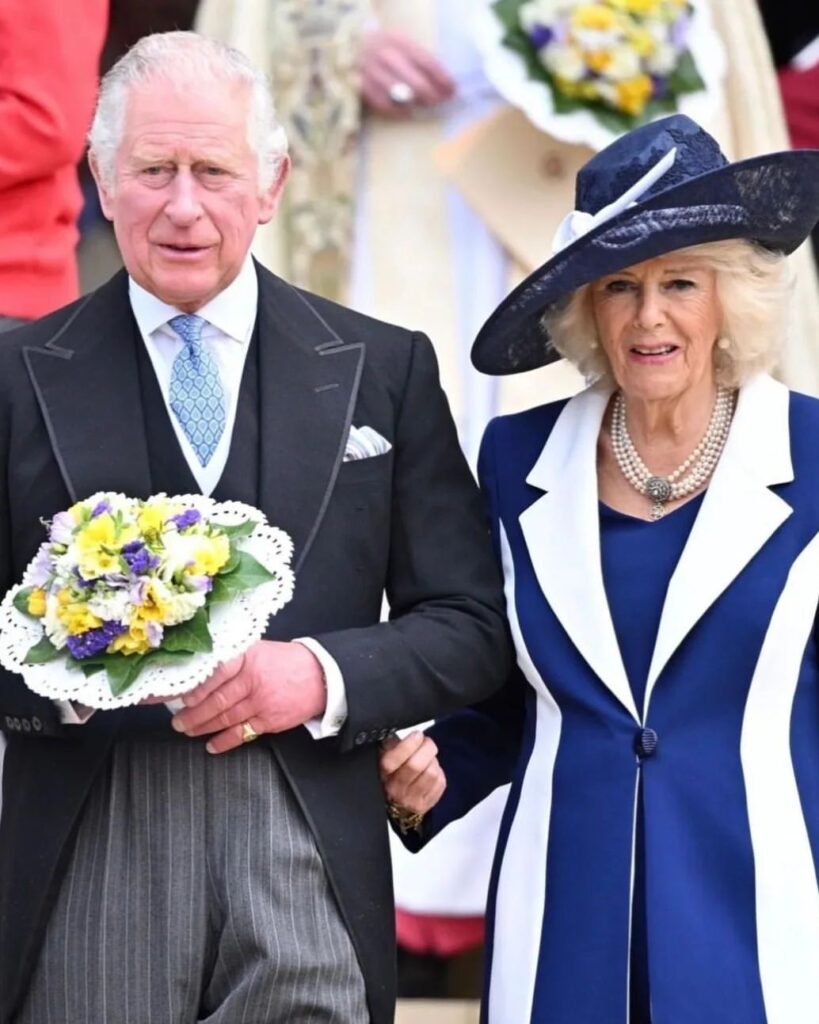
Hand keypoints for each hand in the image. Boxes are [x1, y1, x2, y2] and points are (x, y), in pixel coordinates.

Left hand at [170, 641, 326, 753]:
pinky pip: (242, 733)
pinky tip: (212, 745)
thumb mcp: (258, 650)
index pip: (215, 673)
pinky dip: (224, 741)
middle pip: (216, 700)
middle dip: (193, 713)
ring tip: (188, 730)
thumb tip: (199, 674)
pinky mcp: (270, 720)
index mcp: (248, 658)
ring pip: (225, 718)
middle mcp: (253, 679)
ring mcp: (262, 702)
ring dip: (203, 727)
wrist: (319, 676)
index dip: (195, 688)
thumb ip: (232, 659)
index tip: (178, 697)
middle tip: (177, 720)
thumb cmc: (285, 662)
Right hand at [360, 29, 455, 116]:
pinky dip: (400, 111)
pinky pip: (388, 107)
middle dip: (434, 96)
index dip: (443, 79)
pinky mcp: (365, 89)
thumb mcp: (401, 42)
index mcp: (400, 42)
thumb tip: (441, 81)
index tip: (453, 89)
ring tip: (427, 105)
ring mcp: (375, 75)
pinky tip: (408, 111)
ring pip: (404, 97)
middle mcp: (388, 57)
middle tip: (442, 101)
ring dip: (420, 104)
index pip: (428, 63)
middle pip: (418, 84)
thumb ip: (418, 57)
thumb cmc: (383, 46)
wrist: (350, 47)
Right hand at [378, 731, 445, 816]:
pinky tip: (431, 771)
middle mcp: (395, 789)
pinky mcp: (425, 805)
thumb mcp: (385, 755)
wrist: (397, 800)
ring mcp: (410, 800)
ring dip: (433, 761)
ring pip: (431, 773)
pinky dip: (439, 773)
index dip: (409, 745)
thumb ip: (391, 743)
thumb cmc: (394, 771)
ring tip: (428, 759)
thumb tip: (402, 733)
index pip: (393, 760)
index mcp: (382, 773)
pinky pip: (440, 783)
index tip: (417, 735)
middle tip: (427, 743)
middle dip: (426, 748)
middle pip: (416, 765)